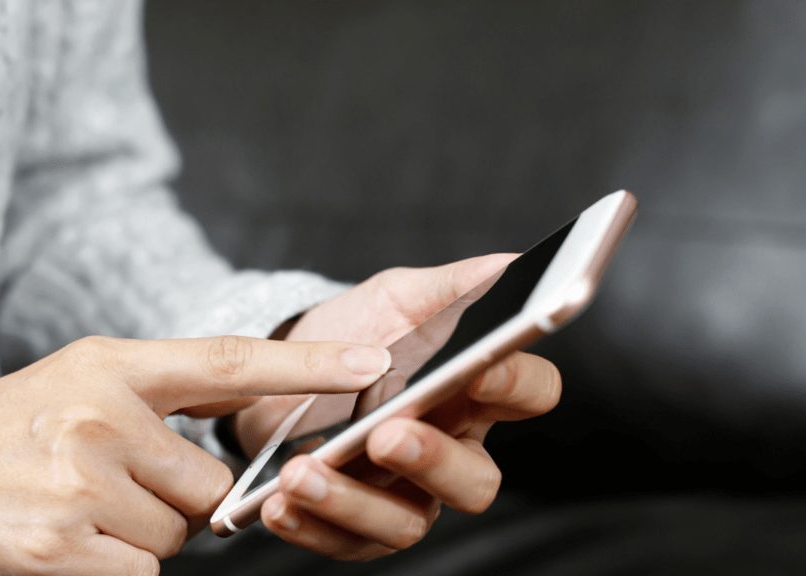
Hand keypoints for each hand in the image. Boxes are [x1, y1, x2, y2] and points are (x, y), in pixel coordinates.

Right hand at [0, 335, 390, 575]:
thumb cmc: (2, 429)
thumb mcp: (81, 382)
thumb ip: (162, 400)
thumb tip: (240, 433)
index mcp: (113, 365)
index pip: (229, 360)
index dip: (308, 362)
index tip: (375, 361)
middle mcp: (101, 414)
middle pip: (209, 486)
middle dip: (178, 500)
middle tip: (109, 486)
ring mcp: (79, 480)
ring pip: (176, 536)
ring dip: (139, 535)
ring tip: (77, 509)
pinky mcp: (56, 546)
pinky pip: (141, 574)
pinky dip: (114, 569)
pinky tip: (65, 543)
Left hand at [238, 255, 561, 559]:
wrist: (280, 367)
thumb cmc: (353, 331)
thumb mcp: (396, 298)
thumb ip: (451, 285)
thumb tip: (509, 264)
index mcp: (473, 391)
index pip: (529, 393)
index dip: (515, 384)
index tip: (479, 368)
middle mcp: (451, 450)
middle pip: (476, 480)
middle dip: (433, 462)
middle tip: (385, 434)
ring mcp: (406, 494)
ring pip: (409, 523)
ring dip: (353, 503)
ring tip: (302, 473)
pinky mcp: (357, 524)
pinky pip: (346, 542)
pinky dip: (310, 527)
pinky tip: (276, 503)